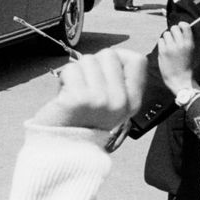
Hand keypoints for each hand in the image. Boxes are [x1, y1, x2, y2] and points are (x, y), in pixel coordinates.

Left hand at [32, 48, 146, 131]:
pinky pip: (71, 69)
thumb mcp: (111, 103)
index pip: (137, 60)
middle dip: (92, 65)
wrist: (62, 146)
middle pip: (109, 54)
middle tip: (84, 86)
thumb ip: (118, 80)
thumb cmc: (82, 117)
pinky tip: (64, 95)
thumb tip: (117, 54)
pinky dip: (63, 78)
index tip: (104, 71)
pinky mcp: (78, 98)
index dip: (118, 57)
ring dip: (76, 72)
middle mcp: (120, 101)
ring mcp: (100, 100)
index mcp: (132, 102)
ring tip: (74, 92)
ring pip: (88, 59)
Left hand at [158, 22, 196, 94]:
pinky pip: (160, 41)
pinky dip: (162, 44)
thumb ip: (185, 40)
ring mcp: (171, 47)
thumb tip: (179, 27)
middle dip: (172, 31)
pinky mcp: (163, 51)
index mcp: (189, 44)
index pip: (185, 26)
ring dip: (167, 38)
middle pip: (173, 28)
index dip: (181, 25)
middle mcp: (180, 44)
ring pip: (165, 34)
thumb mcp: (190, 51)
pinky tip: (165, 51)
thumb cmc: (185, 64)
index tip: (180, 26)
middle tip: (173, 38)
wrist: (180, 78)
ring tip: (170, 47)